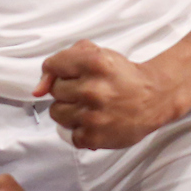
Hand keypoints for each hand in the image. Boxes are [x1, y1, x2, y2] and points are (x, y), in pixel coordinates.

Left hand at [34, 39, 168, 149]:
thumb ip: (64, 59)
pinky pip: (69, 134)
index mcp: (94, 62)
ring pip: (56, 113)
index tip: (69, 75)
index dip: (57, 71)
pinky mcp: (94, 137)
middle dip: (67, 90)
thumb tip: (37, 90)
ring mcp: (93, 115)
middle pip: (54, 91)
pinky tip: (95, 122)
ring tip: (89, 107)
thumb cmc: (120, 74)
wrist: (153, 98)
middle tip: (87, 91)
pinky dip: (80, 130)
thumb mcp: (96, 53)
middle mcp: (92, 89)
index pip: (52, 65)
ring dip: (69, 110)